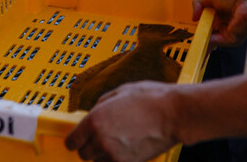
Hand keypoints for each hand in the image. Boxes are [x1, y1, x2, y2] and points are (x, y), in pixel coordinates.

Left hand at [65, 81, 179, 161]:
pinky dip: (115, 159)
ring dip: (102, 154)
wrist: (174, 114)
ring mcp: (114, 155)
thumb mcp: (121, 91)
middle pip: (84, 154)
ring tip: (117, 141)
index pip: (72, 141)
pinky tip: (126, 147)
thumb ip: (102, 104)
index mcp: (95, 119)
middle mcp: (101, 139)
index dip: (75, 139)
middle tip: (100, 137)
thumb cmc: (151, 99)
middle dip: (89, 146)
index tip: (78, 138)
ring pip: (98, 161)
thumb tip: (95, 112)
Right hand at [191, 0, 246, 46]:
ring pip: (210, 39)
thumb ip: (198, 3)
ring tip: (195, 37)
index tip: (192, 27)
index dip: (199, 25)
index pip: (206, 22)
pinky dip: (209, 41)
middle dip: (199, 35)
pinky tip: (203, 38)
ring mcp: (227, 32)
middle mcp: (223, 23)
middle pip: (207, 32)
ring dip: (202, 39)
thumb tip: (193, 17)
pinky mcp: (232, 39)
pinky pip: (217, 42)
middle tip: (191, 35)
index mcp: (219, 12)